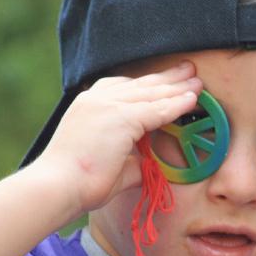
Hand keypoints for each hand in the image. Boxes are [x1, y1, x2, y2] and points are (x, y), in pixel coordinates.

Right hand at [34, 62, 201, 215]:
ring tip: (197, 82)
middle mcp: (97, 98)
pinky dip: (176, 104)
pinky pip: (156, 108)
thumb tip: (149, 163)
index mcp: (90, 104)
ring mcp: (108, 105)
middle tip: (189, 70)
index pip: (126, 88)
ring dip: (177, 86)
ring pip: (151, 92)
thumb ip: (132, 158)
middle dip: (167, 78)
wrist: (58, 186)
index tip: (169, 82)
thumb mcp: (108, 162)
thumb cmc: (78, 181)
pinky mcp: (120, 117)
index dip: (151, 85)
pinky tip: (191, 100)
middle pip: (141, 84)